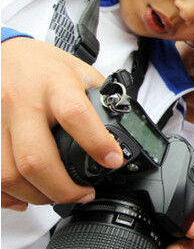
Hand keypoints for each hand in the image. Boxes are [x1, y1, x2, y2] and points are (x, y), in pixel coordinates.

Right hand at [1, 38, 123, 208]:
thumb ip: (102, 103)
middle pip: (35, 160)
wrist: (6, 52)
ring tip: (57, 195)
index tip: (112, 162)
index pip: (75, 115)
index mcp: (54, 85)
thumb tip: (127, 136)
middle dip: (62, 189)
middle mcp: (22, 102)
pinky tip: (25, 196)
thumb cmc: (44, 67)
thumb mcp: (80, 74)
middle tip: (82, 194)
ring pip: (9, 174)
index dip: (96, 143)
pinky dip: (8, 195)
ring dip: (37, 196)